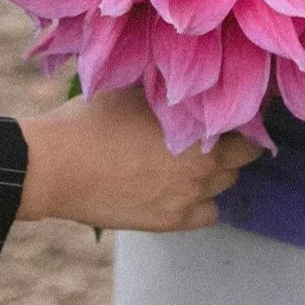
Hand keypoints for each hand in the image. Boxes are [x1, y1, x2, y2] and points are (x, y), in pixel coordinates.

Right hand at [14, 88, 261, 232]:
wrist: (56, 167)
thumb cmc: (91, 119)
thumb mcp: (135, 89)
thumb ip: (172, 91)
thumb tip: (193, 83)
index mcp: (200, 126)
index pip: (248, 121)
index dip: (242, 112)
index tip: (227, 105)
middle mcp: (205, 164)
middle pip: (243, 155)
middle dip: (233, 142)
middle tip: (208, 131)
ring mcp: (189, 197)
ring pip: (225, 183)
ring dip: (215, 170)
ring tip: (186, 157)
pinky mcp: (171, 221)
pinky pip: (207, 212)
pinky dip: (200, 200)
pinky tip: (176, 185)